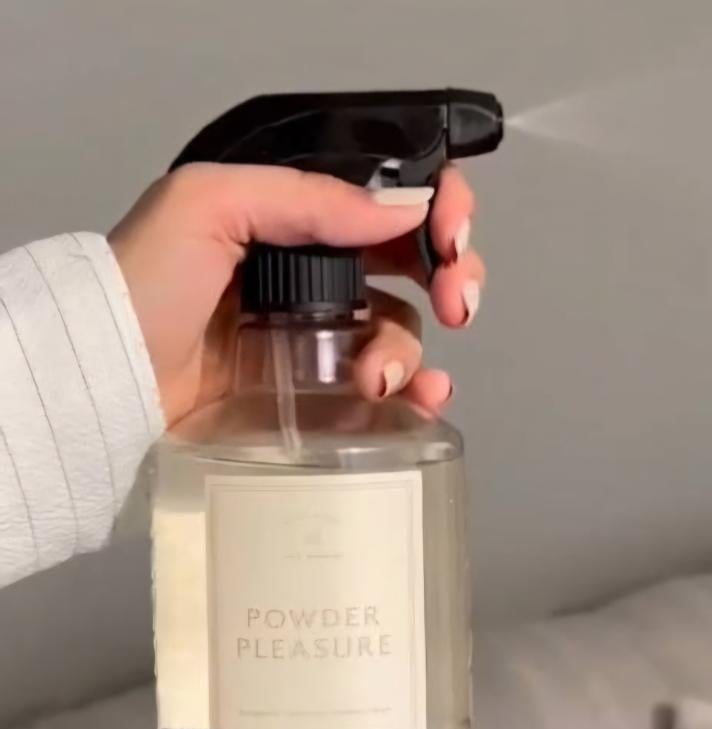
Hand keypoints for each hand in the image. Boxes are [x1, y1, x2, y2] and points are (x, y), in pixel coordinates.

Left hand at [109, 163, 484, 426]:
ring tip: (375, 379)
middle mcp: (320, 274)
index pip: (388, 204)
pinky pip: (385, 390)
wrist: (109, 375)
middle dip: (453, 278)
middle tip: (456, 302)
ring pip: (404, 333)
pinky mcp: (317, 393)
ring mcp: (321, 338)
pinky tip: (421, 400)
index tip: (451, 238)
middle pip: (416, 266)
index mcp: (298, 220)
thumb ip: (307, 199)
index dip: (438, 211)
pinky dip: (416, 394)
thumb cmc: (147, 282)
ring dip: (412, 352)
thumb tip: (405, 211)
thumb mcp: (210, 205)